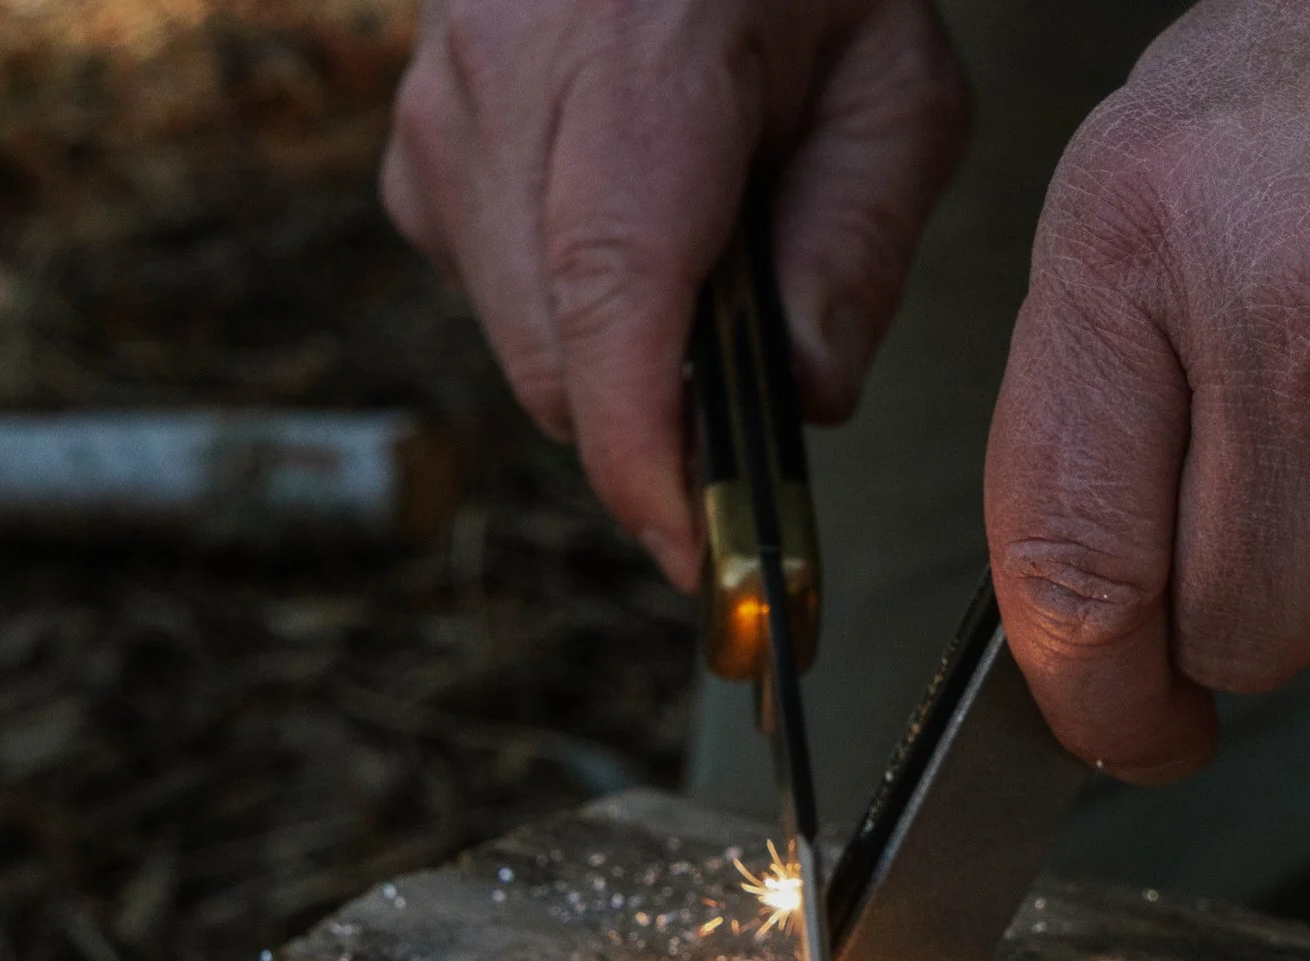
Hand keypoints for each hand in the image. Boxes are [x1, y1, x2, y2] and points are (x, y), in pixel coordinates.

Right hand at [382, 0, 969, 585]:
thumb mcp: (896, 79)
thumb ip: (860, 242)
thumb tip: (803, 402)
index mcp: (633, 57)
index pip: (608, 304)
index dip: (646, 460)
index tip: (699, 554)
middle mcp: (501, 86)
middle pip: (556, 364)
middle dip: (655, 435)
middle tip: (756, 419)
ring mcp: (436, 118)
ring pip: (520, 349)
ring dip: (618, 368)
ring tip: (708, 271)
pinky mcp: (414, 153)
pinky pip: (488, 299)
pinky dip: (567, 314)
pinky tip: (637, 233)